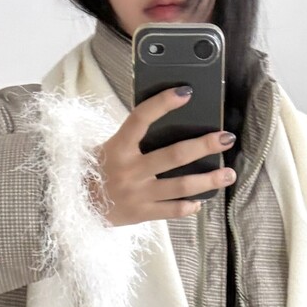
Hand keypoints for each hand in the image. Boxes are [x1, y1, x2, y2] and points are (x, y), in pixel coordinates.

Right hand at [96, 88, 235, 226]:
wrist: (77, 205)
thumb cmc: (96, 170)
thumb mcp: (109, 147)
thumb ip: (134, 138)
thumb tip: (168, 123)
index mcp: (118, 147)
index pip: (141, 118)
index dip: (163, 103)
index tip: (186, 92)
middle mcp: (130, 170)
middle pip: (173, 156)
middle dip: (203, 145)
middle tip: (226, 138)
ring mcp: (138, 194)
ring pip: (180, 187)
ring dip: (208, 180)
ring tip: (228, 174)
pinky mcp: (142, 213)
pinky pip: (172, 211)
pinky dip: (189, 206)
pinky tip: (202, 200)